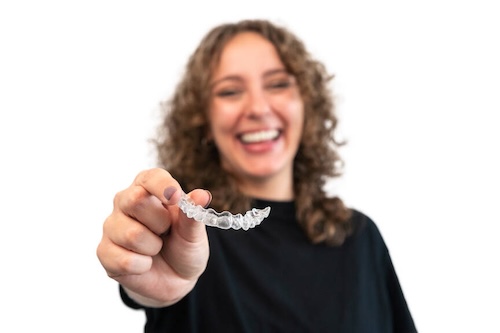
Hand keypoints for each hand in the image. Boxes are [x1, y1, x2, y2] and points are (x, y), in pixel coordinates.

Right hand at [96, 168, 211, 306]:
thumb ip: (193, 214)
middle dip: (160, 222)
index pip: (151, 178)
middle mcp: (125, 200)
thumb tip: (202, 195)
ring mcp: (112, 225)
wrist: (174, 278)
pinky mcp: (104, 251)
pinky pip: (125, 260)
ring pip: (132, 234)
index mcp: (149, 187)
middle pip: (135, 200)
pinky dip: (143, 266)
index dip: (163, 187)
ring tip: (156, 248)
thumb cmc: (183, 246)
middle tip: (166, 231)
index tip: (176, 198)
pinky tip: (144, 263)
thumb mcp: (194, 232)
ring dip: (153, 248)